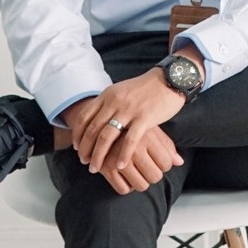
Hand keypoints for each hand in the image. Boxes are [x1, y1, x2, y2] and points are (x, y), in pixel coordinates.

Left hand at [69, 68, 194, 176]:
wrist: (170, 79)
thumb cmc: (146, 88)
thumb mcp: (121, 90)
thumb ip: (109, 103)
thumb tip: (97, 118)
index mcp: (107, 95)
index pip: (85, 116)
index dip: (78, 134)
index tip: (77, 147)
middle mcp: (114, 102)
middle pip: (92, 129)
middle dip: (85, 149)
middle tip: (84, 162)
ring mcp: (129, 110)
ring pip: (106, 137)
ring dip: (98, 155)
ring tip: (96, 168)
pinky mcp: (144, 118)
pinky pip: (130, 140)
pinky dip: (123, 155)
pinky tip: (120, 166)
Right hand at [92, 126, 183, 194]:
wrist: (99, 120)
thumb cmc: (130, 126)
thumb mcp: (150, 130)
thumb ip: (166, 145)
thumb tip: (179, 162)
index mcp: (146, 136)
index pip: (166, 163)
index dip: (164, 166)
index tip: (158, 162)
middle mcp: (133, 148)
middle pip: (155, 177)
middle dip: (153, 175)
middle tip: (148, 169)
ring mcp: (118, 159)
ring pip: (141, 186)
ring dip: (141, 182)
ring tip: (137, 173)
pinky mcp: (105, 168)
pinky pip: (123, 190)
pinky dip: (127, 187)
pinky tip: (125, 176)